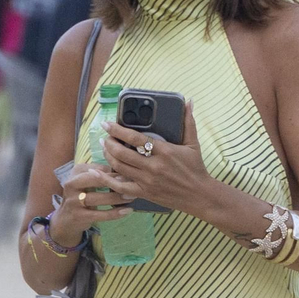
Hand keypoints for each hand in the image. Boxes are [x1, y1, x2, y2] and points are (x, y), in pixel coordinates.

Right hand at [49, 164, 138, 243]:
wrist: (66, 219)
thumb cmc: (82, 195)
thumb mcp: (87, 181)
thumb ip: (102, 175)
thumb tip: (124, 172)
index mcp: (75, 172)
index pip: (97, 168)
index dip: (114, 172)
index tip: (129, 174)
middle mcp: (71, 184)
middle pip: (95, 180)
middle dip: (115, 182)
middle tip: (131, 184)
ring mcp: (73, 201)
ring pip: (98, 198)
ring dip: (117, 198)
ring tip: (131, 197)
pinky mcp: (78, 215)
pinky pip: (100, 214)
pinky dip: (115, 213)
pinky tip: (127, 211)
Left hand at [99, 101, 214, 216]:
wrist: (200, 195)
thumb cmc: (196, 169)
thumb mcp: (193, 144)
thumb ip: (188, 122)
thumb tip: (189, 102)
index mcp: (165, 151)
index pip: (135, 138)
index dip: (117, 130)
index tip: (107, 124)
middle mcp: (154, 166)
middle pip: (122, 152)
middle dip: (109, 142)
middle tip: (105, 137)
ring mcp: (148, 180)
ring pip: (119, 167)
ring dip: (108, 156)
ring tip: (105, 148)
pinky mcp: (145, 193)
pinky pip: (121, 187)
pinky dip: (107, 180)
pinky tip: (98, 173)